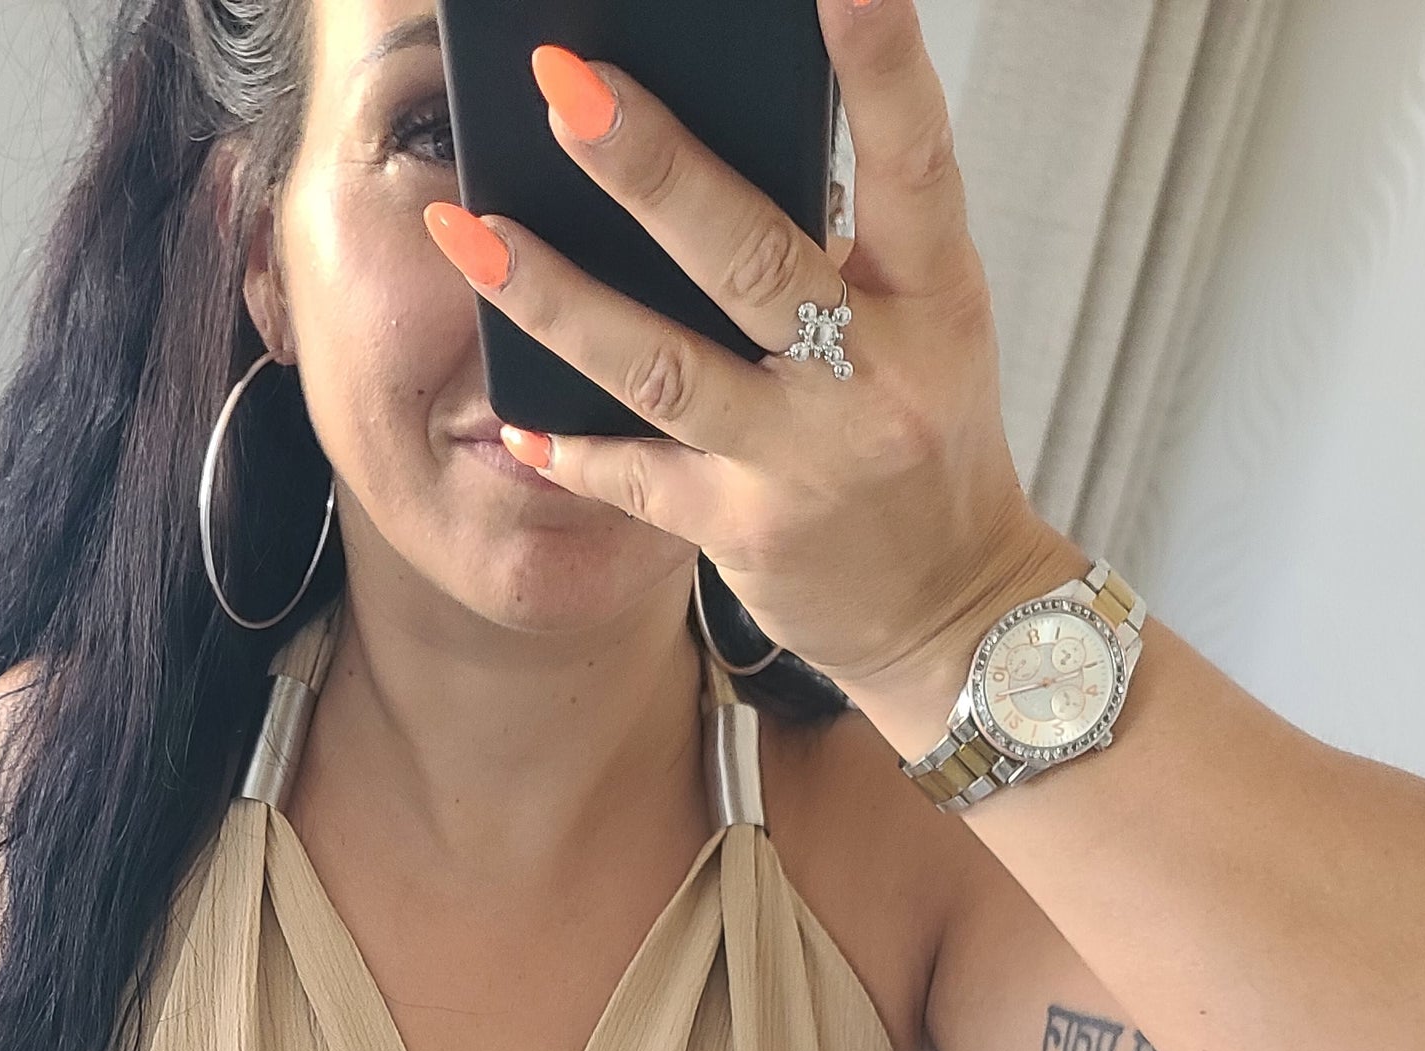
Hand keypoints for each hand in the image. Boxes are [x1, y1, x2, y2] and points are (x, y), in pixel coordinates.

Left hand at [420, 0, 1082, 738]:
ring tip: (470, 231)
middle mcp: (873, 371)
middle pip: (749, 254)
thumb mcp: (920, 327)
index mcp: (934, 292)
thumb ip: (845, 247)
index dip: (881, 62)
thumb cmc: (922, 442)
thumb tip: (722, 146)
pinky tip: (510, 415)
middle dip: (649, 166)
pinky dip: (572, 446)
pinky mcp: (748, 534)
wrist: (954, 613)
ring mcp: (806, 458)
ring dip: (556, 297)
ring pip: (663, 366)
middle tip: (562, 86)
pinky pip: (639, 476)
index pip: (914, 155)